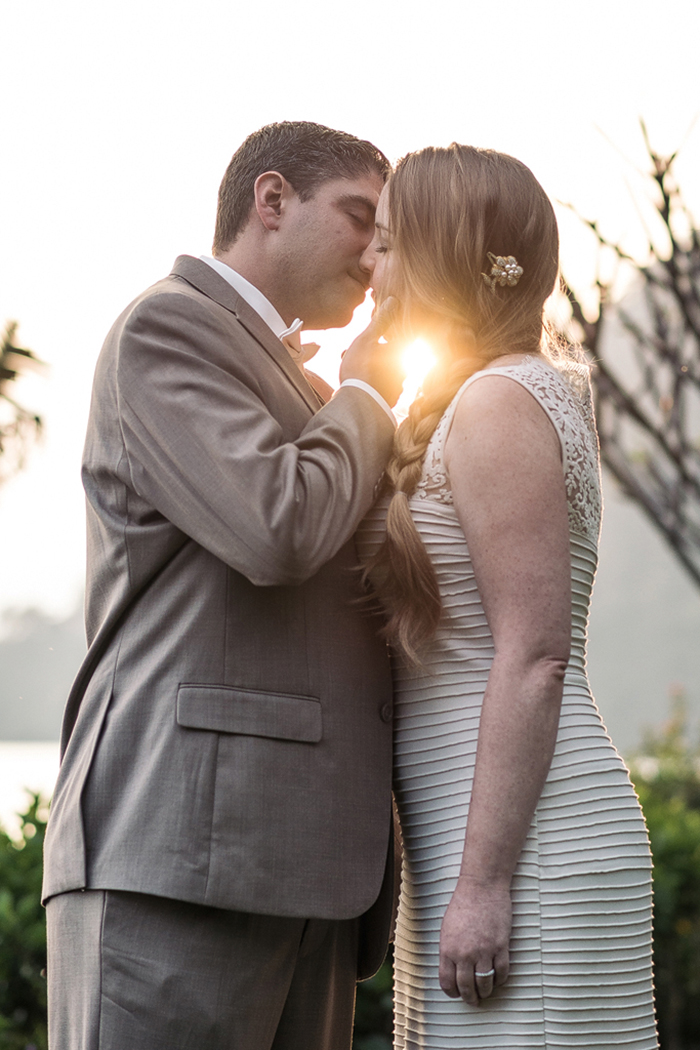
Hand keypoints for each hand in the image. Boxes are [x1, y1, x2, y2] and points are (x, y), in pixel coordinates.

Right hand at [339, 297, 405, 406]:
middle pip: (389, 354)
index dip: (385, 331)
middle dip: (371, 350)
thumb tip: (394, 300)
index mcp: (402, 353)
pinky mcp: (390, 399)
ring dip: (368, 365)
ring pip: (383, 369)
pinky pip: (380, 384)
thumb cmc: (361, 367)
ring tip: (349, 363)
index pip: (400, 335)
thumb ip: (381, 320)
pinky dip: (370, 379)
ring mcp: (399, 386)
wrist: (357, 403)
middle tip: (352, 349)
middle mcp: (405, 369)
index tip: (373, 331)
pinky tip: (355, 379)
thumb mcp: (368, 338)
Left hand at [438, 875, 511, 1006]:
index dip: (453, 993)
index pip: (447, 983)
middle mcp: (464, 954)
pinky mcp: (501, 946)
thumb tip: (453, 970)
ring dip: (486, 992)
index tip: (457, 993)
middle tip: (474, 1000)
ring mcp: (484, 951)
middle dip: (471, 998)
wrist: (482, 887)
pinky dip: (500, 979)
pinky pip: (502, 972)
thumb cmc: (463, 905)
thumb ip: (449, 951)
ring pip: (485, 984)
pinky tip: (498, 978)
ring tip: (486, 993)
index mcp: (448, 949)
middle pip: (467, 988)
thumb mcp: (447, 929)